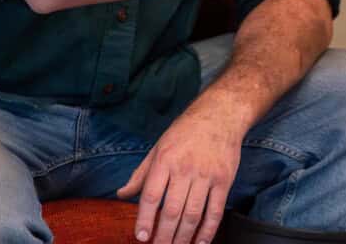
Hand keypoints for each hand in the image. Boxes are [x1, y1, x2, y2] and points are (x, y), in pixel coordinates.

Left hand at [117, 100, 243, 243]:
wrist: (220, 115)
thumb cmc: (186, 131)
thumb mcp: (158, 147)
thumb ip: (140, 174)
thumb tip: (121, 194)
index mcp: (165, 160)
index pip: (151, 196)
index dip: (145, 219)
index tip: (141, 237)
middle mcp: (185, 169)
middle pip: (172, 210)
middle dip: (163, 236)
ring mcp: (207, 175)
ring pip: (193, 214)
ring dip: (183, 237)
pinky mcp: (224, 180)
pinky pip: (215, 211)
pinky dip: (208, 230)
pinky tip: (200, 242)